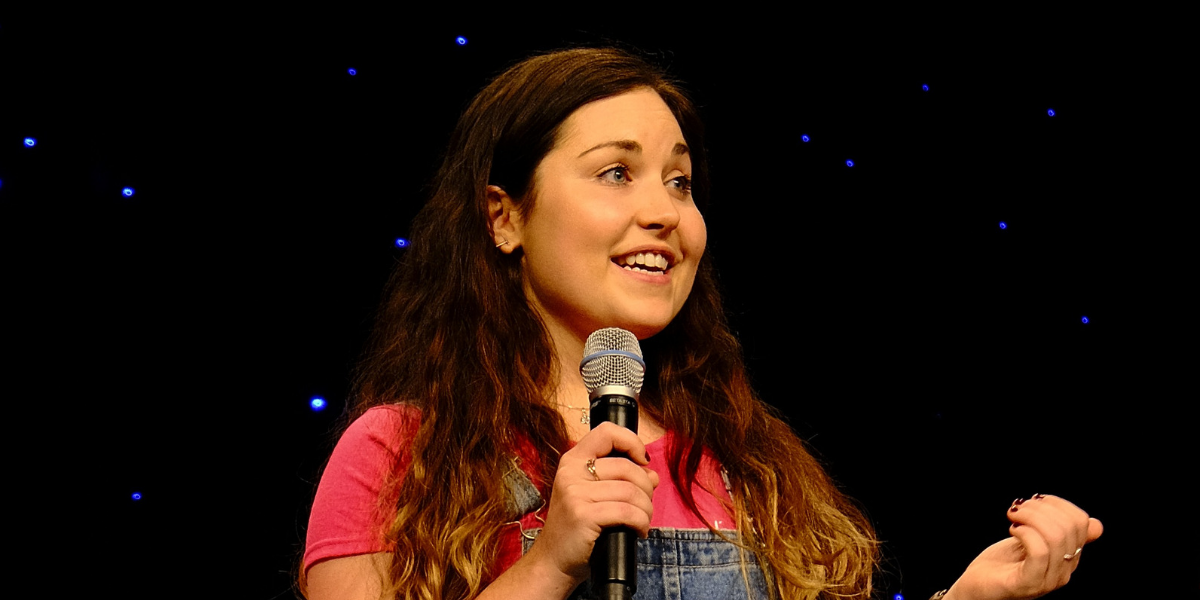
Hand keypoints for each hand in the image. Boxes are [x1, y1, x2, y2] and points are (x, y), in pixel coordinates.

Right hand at [525, 422, 659, 586]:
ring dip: (646, 510)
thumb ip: (621, 479)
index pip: (607, 432)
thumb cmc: (578, 528)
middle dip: (646, 489)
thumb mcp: (594, 495)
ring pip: (631, 491)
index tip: (642, 460)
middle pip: (627, 467)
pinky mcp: (583, 516)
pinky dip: (641, 523)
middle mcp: (571, 472)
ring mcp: (575, 494)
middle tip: (644, 506)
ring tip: (642, 521)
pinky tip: (638, 531)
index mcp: (572, 460)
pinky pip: (628, 512)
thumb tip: (653, 475)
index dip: (632, 442)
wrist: (554, 561)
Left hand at [944, 494, 1102, 599]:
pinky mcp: (1029, 584)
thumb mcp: (1032, 541)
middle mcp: (1064, 572)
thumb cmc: (1002, 563)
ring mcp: (1048, 580)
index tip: (1036, 500)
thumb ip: (1056, 531)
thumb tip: (1094, 523)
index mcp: (1068, 558)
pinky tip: (1012, 530)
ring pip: (1055, 537)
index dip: (1058, 503)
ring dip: (1030, 516)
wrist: (976, 587)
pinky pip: (1039, 551)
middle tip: (1018, 508)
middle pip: (1069, 527)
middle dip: (1041, 508)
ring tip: (1013, 516)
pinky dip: (1025, 532)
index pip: (1082, 523)